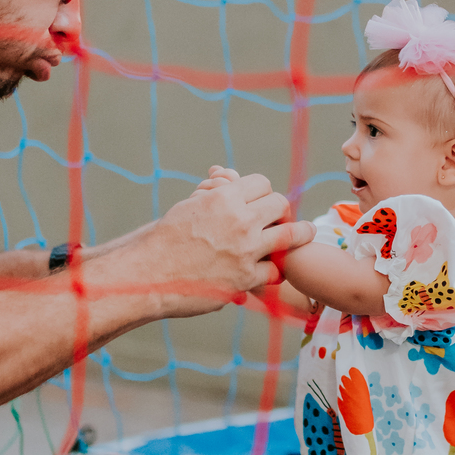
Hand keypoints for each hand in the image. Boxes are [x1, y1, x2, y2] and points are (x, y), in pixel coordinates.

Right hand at [144, 167, 314, 313]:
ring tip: (306, 232)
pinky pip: (276, 270)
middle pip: (280, 204)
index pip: (262, 184)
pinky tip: (273, 268)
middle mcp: (240, 221)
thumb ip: (213, 194)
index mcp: (224, 199)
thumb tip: (223, 176)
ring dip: (300, 233)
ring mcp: (246, 250)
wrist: (148, 275)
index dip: (262, 192)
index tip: (262, 201)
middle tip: (281, 218)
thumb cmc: (164, 240)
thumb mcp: (188, 207)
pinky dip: (274, 269)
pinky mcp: (247, 278)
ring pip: (291, 234)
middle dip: (280, 210)